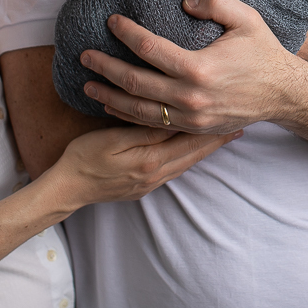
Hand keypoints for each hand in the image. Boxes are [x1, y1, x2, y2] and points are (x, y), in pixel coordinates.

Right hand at [44, 123, 238, 207]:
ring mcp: (152, 183)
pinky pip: (175, 169)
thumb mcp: (113, 138)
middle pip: (194, 154)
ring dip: (205, 150)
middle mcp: (157, 174)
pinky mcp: (145, 186)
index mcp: (151, 160)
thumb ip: (144, 132)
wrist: (68, 187)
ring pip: (187, 163)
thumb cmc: (85, 157)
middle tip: (239, 128)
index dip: (213, 131)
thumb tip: (173, 121)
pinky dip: (189, 158)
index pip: (190, 142)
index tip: (233, 120)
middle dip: (217, 141)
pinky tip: (193, 151)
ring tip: (223, 138)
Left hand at [80, 0, 307, 134]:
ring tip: (88, 84)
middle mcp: (190, 96)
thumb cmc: (263, 52)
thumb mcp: (246, 18)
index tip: (111, 21)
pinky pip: (153, 124)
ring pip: (139, 109)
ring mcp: (190, 117)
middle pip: (135, 83)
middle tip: (85, 56)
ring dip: (110, 96)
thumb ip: (215, 2)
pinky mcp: (193, 128)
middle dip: (106, 68)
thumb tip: (184, 2)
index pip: (150, 49)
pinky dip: (128, 116)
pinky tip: (113, 106)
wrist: (283, 94)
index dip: (127, 33)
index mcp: (199, 68)